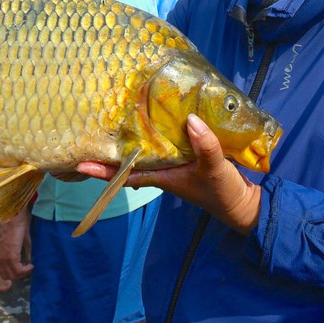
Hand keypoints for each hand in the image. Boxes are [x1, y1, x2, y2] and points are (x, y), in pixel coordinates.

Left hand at [0, 208, 33, 280]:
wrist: (12, 215)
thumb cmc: (13, 223)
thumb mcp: (13, 240)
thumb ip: (19, 252)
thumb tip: (27, 262)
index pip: (0, 272)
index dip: (11, 273)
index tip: (21, 269)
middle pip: (6, 276)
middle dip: (18, 275)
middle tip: (26, 269)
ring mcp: (2, 258)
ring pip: (13, 275)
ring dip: (23, 273)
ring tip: (29, 267)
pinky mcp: (10, 256)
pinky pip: (18, 270)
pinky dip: (26, 270)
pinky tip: (31, 266)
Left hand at [77, 113, 261, 234]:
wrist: (243, 203)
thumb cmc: (224, 192)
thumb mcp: (216, 169)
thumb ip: (205, 146)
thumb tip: (191, 120)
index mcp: (162, 177)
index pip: (125, 175)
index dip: (103, 171)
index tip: (80, 165)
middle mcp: (162, 171)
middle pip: (129, 162)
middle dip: (109, 152)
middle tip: (88, 132)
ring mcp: (173, 165)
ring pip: (144, 152)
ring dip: (129, 141)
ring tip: (111, 121)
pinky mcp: (185, 158)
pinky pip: (162, 145)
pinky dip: (154, 134)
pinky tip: (152, 119)